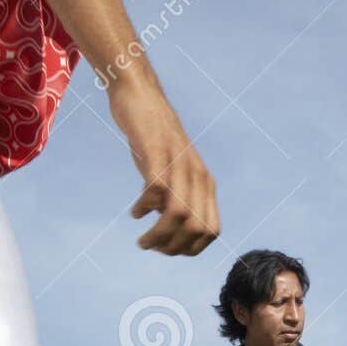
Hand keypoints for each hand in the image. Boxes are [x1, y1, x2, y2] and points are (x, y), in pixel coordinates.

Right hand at [109, 78, 218, 255]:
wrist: (141, 96)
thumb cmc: (154, 139)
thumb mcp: (171, 172)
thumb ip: (174, 197)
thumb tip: (166, 225)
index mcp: (205, 184)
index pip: (211, 231)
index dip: (192, 248)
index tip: (168, 249)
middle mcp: (198, 175)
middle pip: (197, 228)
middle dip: (174, 247)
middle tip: (152, 247)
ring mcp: (179, 163)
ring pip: (179, 214)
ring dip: (159, 235)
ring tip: (143, 241)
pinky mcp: (157, 152)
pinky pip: (156, 189)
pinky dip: (145, 207)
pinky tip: (135, 212)